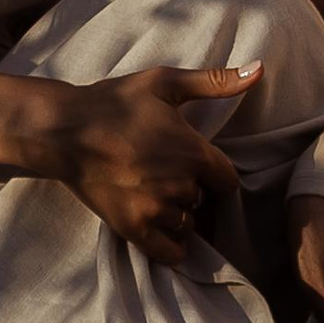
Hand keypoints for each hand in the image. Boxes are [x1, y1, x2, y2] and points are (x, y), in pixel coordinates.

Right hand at [50, 63, 253, 265]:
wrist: (63, 130)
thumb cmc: (114, 102)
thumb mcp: (164, 82)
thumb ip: (215, 81)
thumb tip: (260, 69)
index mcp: (193, 152)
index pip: (227, 180)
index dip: (214, 174)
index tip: (195, 166)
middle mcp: (180, 185)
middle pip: (203, 201)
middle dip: (191, 190)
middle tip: (164, 174)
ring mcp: (156, 209)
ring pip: (186, 224)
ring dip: (176, 214)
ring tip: (151, 193)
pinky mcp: (133, 228)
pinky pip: (170, 252)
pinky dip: (169, 244)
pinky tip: (157, 226)